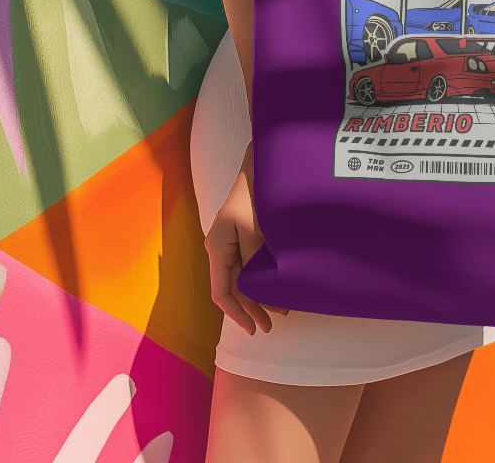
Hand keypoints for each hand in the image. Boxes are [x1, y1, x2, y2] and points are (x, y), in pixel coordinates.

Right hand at [204, 140, 289, 333]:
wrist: (261, 166)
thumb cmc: (255, 194)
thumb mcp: (254, 230)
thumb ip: (254, 260)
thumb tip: (259, 290)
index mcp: (217, 247)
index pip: (221, 292)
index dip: (237, 314)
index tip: (255, 328)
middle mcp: (219, 247)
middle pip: (231, 288)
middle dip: (250, 308)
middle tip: (271, 325)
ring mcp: (230, 242)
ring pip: (240, 278)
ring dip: (256, 295)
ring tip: (278, 310)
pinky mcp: (242, 236)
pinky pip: (247, 265)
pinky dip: (259, 279)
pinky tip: (274, 286)